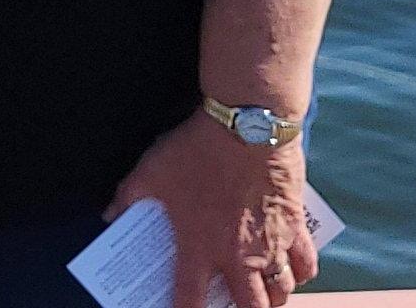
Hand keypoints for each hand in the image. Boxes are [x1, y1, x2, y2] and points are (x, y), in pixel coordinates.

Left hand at [109, 111, 314, 307]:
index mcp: (199, 245)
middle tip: (233, 304)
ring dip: (272, 297)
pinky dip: (301, 273)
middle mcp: (238, 255)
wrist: (247, 126)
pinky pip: (307, 263)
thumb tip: (109, 214)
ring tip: (263, 294)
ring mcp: (271, 243)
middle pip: (250, 306)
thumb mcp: (150, 171)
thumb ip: (127, 197)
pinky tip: (293, 271)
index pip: (190, 298)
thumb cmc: (196, 149)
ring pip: (280, 291)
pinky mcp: (296, 225)